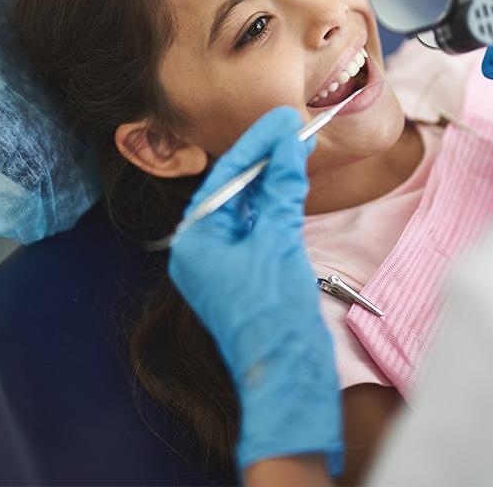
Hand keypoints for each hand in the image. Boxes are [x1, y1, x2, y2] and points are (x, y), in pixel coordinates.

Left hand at [168, 107, 342, 475]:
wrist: (287, 373)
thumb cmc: (273, 313)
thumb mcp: (279, 242)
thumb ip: (282, 188)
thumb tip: (290, 145)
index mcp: (195, 241)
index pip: (226, 178)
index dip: (256, 144)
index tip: (282, 120)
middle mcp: (201, 249)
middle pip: (235, 190)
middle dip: (265, 159)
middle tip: (293, 127)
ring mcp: (223, 262)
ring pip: (248, 208)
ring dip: (273, 179)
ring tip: (298, 147)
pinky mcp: (245, 272)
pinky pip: (257, 227)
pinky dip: (276, 205)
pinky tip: (293, 181)